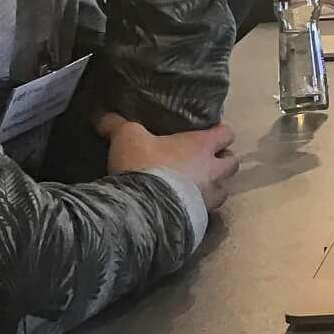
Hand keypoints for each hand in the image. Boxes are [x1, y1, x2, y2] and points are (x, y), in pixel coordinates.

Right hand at [97, 114, 239, 210]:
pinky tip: (188, 207)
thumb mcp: (127, 138)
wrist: (144, 211)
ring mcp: (211, 197)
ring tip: (200, 186)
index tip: (210, 132)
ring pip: (225, 188)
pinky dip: (202, 208)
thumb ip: (117, 124)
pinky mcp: (202, 218)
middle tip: (207, 161)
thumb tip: (101, 115)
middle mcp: (213, 171)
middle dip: (223, 161)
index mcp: (202, 146)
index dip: (221, 131)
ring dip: (215, 186)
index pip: (227, 133)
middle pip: (232, 162)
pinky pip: (210, 211)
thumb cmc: (143, 166)